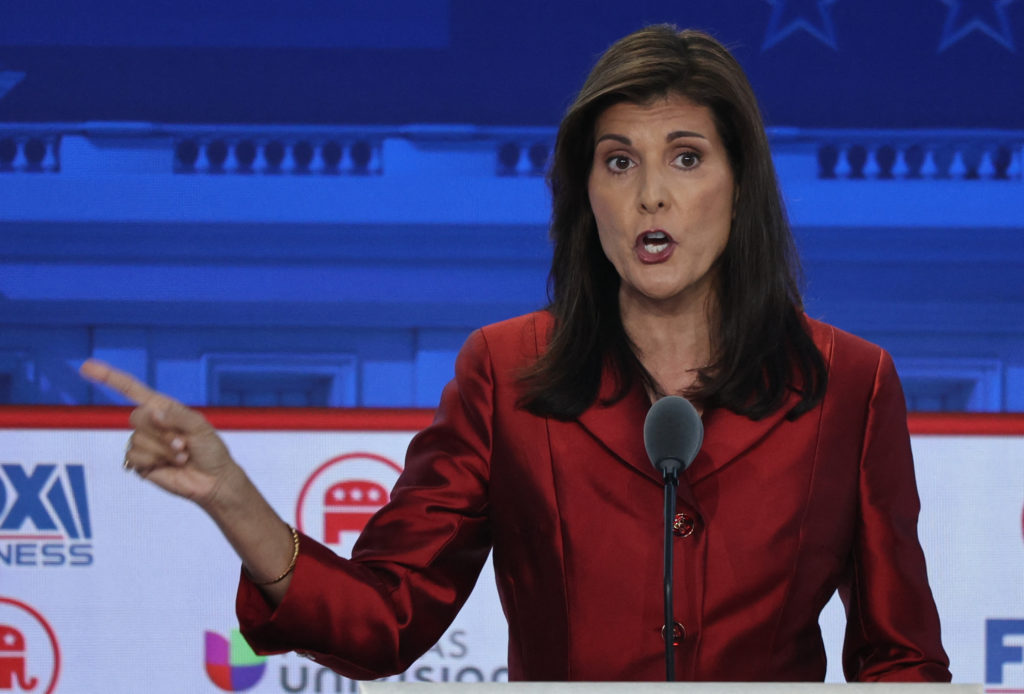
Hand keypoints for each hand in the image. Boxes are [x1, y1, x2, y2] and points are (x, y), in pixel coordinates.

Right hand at [79, 359, 240, 509]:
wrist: (212, 480)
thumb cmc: (210, 450)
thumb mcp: (200, 426)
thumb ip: (177, 416)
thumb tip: (153, 413)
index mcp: (163, 408)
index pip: (131, 390)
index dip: (108, 377)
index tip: (86, 366)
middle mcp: (150, 424)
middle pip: (136, 417)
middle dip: (161, 432)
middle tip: (183, 443)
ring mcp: (143, 444)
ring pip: (136, 440)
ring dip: (163, 450)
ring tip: (181, 456)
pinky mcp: (140, 464)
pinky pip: (134, 458)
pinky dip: (154, 461)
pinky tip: (169, 466)